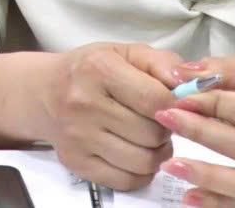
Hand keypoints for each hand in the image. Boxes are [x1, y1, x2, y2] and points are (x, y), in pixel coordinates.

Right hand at [28, 42, 189, 191]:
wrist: (43, 92)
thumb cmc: (91, 70)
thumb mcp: (124, 53)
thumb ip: (162, 62)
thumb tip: (191, 85)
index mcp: (99, 69)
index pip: (157, 100)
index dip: (176, 107)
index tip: (174, 105)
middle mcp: (84, 103)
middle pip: (152, 133)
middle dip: (164, 129)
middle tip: (157, 121)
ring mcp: (78, 136)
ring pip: (144, 161)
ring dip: (156, 153)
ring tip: (150, 139)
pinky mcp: (76, 163)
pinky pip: (127, 181)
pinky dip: (141, 173)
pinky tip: (135, 154)